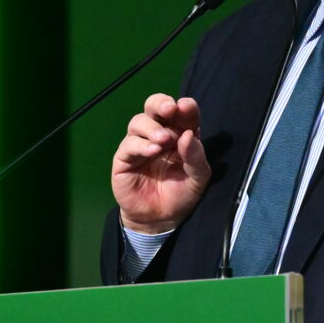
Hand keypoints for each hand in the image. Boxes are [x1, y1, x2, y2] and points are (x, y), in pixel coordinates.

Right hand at [111, 94, 210, 233]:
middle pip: (154, 108)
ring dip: (152, 127)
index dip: (185, 107)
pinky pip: (129, 144)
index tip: (187, 107)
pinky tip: (153, 151)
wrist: (161, 219)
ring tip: (164, 139)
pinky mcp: (125, 159)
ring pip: (139, 121)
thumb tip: (188, 135)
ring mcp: (140, 145)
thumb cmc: (181, 195)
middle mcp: (159, 134)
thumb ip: (196, 156)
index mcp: (180, 134)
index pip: (181, 113)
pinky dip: (141, 144)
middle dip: (160, 103)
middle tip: (169, 109)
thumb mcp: (198, 178)